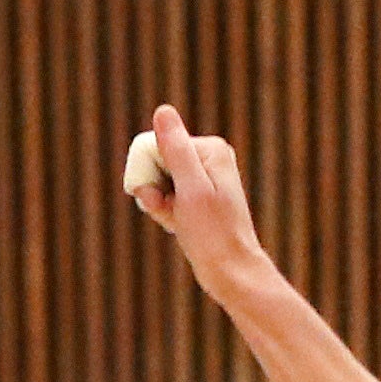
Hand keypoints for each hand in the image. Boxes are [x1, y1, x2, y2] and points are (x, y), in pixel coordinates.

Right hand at [127, 107, 282, 306]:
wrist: (230, 270)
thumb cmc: (212, 232)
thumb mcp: (190, 188)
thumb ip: (176, 149)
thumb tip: (163, 110)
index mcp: (210, 149)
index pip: (156, 148)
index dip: (150, 175)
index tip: (163, 199)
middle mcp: (209, 158)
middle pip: (158, 164)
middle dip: (154, 191)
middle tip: (171, 214)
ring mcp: (204, 178)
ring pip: (160, 183)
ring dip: (159, 205)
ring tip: (177, 222)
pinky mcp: (199, 197)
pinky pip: (169, 197)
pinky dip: (166, 213)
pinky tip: (178, 226)